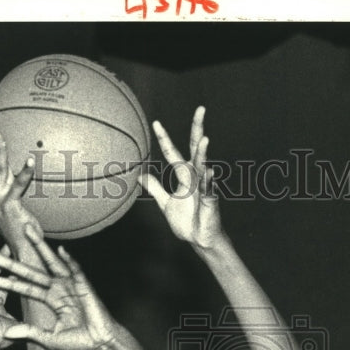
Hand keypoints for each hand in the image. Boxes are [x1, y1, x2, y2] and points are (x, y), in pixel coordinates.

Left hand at [0, 224, 117, 349]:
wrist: (100, 344)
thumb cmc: (79, 343)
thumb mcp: (49, 339)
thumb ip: (30, 332)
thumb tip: (9, 333)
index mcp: (52, 300)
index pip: (27, 288)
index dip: (11, 283)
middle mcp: (59, 289)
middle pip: (33, 272)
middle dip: (15, 264)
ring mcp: (71, 285)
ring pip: (52, 263)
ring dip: (40, 247)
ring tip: (26, 232)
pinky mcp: (84, 286)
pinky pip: (76, 270)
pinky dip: (69, 260)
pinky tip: (60, 250)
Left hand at [141, 106, 224, 250]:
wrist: (198, 240)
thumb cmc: (186, 221)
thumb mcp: (165, 203)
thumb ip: (155, 187)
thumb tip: (139, 175)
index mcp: (184, 175)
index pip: (173, 152)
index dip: (165, 138)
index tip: (156, 122)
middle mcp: (196, 177)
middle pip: (196, 149)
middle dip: (198, 129)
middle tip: (201, 109)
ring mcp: (204, 188)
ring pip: (204, 167)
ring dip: (203, 154)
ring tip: (205, 139)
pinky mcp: (210, 202)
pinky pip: (209, 191)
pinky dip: (209, 182)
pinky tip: (210, 172)